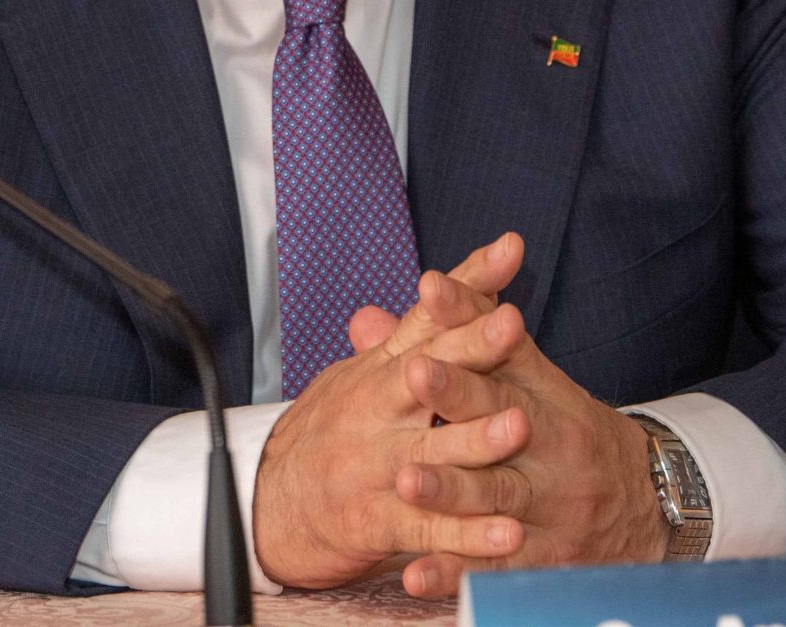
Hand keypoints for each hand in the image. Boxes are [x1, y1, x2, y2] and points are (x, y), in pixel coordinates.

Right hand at [250, 237, 532, 588]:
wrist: (266, 503)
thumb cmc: (327, 432)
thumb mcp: (360, 375)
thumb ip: (404, 335)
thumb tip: (438, 281)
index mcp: (381, 369)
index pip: (429, 315)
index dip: (468, 282)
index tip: (510, 249)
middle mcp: (378, 409)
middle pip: (430, 371)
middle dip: (472, 348)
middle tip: (512, 325)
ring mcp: (376, 466)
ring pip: (433, 450)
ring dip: (476, 440)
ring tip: (519, 427)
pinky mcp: (374, 521)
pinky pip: (427, 529)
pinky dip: (468, 536)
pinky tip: (510, 534)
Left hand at [352, 236, 670, 596]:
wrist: (647, 503)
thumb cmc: (563, 429)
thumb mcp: (529, 378)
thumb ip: (469, 335)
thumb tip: (412, 293)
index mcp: (539, 394)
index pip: (501, 349)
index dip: (467, 321)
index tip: (430, 290)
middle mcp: (545, 444)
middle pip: (499, 415)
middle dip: (456, 394)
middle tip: (412, 372)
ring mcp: (546, 503)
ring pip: (495, 494)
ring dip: (450, 489)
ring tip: (407, 481)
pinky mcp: (543, 558)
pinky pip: (496, 566)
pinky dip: (456, 573)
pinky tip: (417, 574)